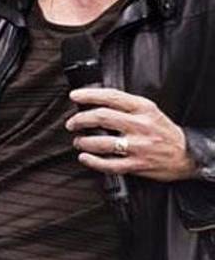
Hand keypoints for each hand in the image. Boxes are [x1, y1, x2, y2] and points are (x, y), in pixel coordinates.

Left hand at [66, 87, 196, 181]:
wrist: (188, 154)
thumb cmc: (164, 131)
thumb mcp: (150, 111)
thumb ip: (126, 106)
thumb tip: (95, 102)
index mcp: (143, 109)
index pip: (111, 97)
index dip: (89, 95)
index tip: (74, 96)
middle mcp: (140, 126)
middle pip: (101, 118)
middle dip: (80, 119)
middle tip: (72, 123)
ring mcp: (139, 146)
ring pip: (102, 142)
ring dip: (83, 141)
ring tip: (78, 141)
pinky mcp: (138, 165)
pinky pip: (109, 165)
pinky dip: (92, 161)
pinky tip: (85, 157)